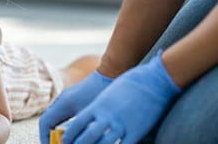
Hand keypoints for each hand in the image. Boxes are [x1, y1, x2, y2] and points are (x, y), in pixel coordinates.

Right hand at [39, 70, 112, 142]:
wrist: (112, 73)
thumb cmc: (104, 93)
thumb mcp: (92, 117)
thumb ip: (80, 133)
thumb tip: (72, 142)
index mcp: (63, 103)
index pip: (45, 123)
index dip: (45, 138)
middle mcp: (62, 100)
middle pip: (48, 121)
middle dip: (50, 136)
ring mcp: (67, 98)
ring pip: (55, 118)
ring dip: (57, 131)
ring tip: (64, 143)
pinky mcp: (74, 99)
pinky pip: (62, 115)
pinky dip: (64, 126)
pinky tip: (74, 134)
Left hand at [63, 52, 180, 143]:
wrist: (152, 80)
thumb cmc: (129, 83)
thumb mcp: (108, 94)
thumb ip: (98, 108)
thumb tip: (90, 119)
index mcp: (97, 106)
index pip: (76, 124)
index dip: (69, 136)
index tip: (65, 141)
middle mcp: (107, 117)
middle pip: (86, 138)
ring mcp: (121, 125)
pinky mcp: (136, 132)